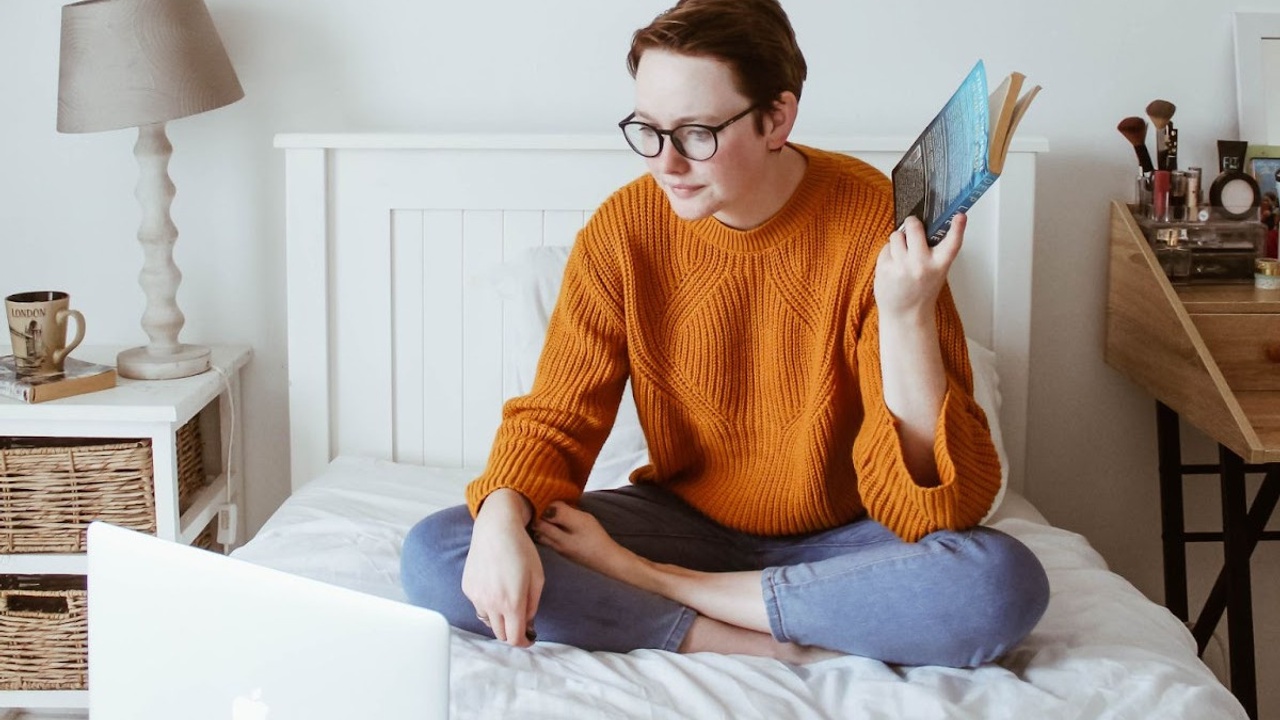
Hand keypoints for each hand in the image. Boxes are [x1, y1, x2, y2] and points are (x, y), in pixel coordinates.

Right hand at [461, 489, 542, 646]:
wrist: (496, 529)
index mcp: (512, 602)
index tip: (529, 638)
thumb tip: (527, 624)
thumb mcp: (537, 578)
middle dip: (512, 631)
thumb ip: (533, 605)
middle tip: (521, 621)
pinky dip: (487, 604)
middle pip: (500, 634)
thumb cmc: (521, 550)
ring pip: (488, 621)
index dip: (524, 642)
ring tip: (508, 600)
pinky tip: (495, 586)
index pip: (515, 638)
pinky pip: (478, 606)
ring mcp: (476, 597)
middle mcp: (491, 603)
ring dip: (499, 618)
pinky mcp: (467, 588)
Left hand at [874, 214, 963, 320]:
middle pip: (914, 227)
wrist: (905, 315)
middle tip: (912, 226)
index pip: (952, 243)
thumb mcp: (937, 272)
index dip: (958, 228)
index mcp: (939, 265)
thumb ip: (934, 251)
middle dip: (912, 223)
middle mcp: (921, 265)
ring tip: (902, 254)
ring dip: (898, 240)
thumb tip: (922, 226)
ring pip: (896, 235)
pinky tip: (893, 266)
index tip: (960, 216)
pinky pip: (885, 248)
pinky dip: (888, 253)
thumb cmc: (921, 292)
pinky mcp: (885, 269)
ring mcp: (901, 267)